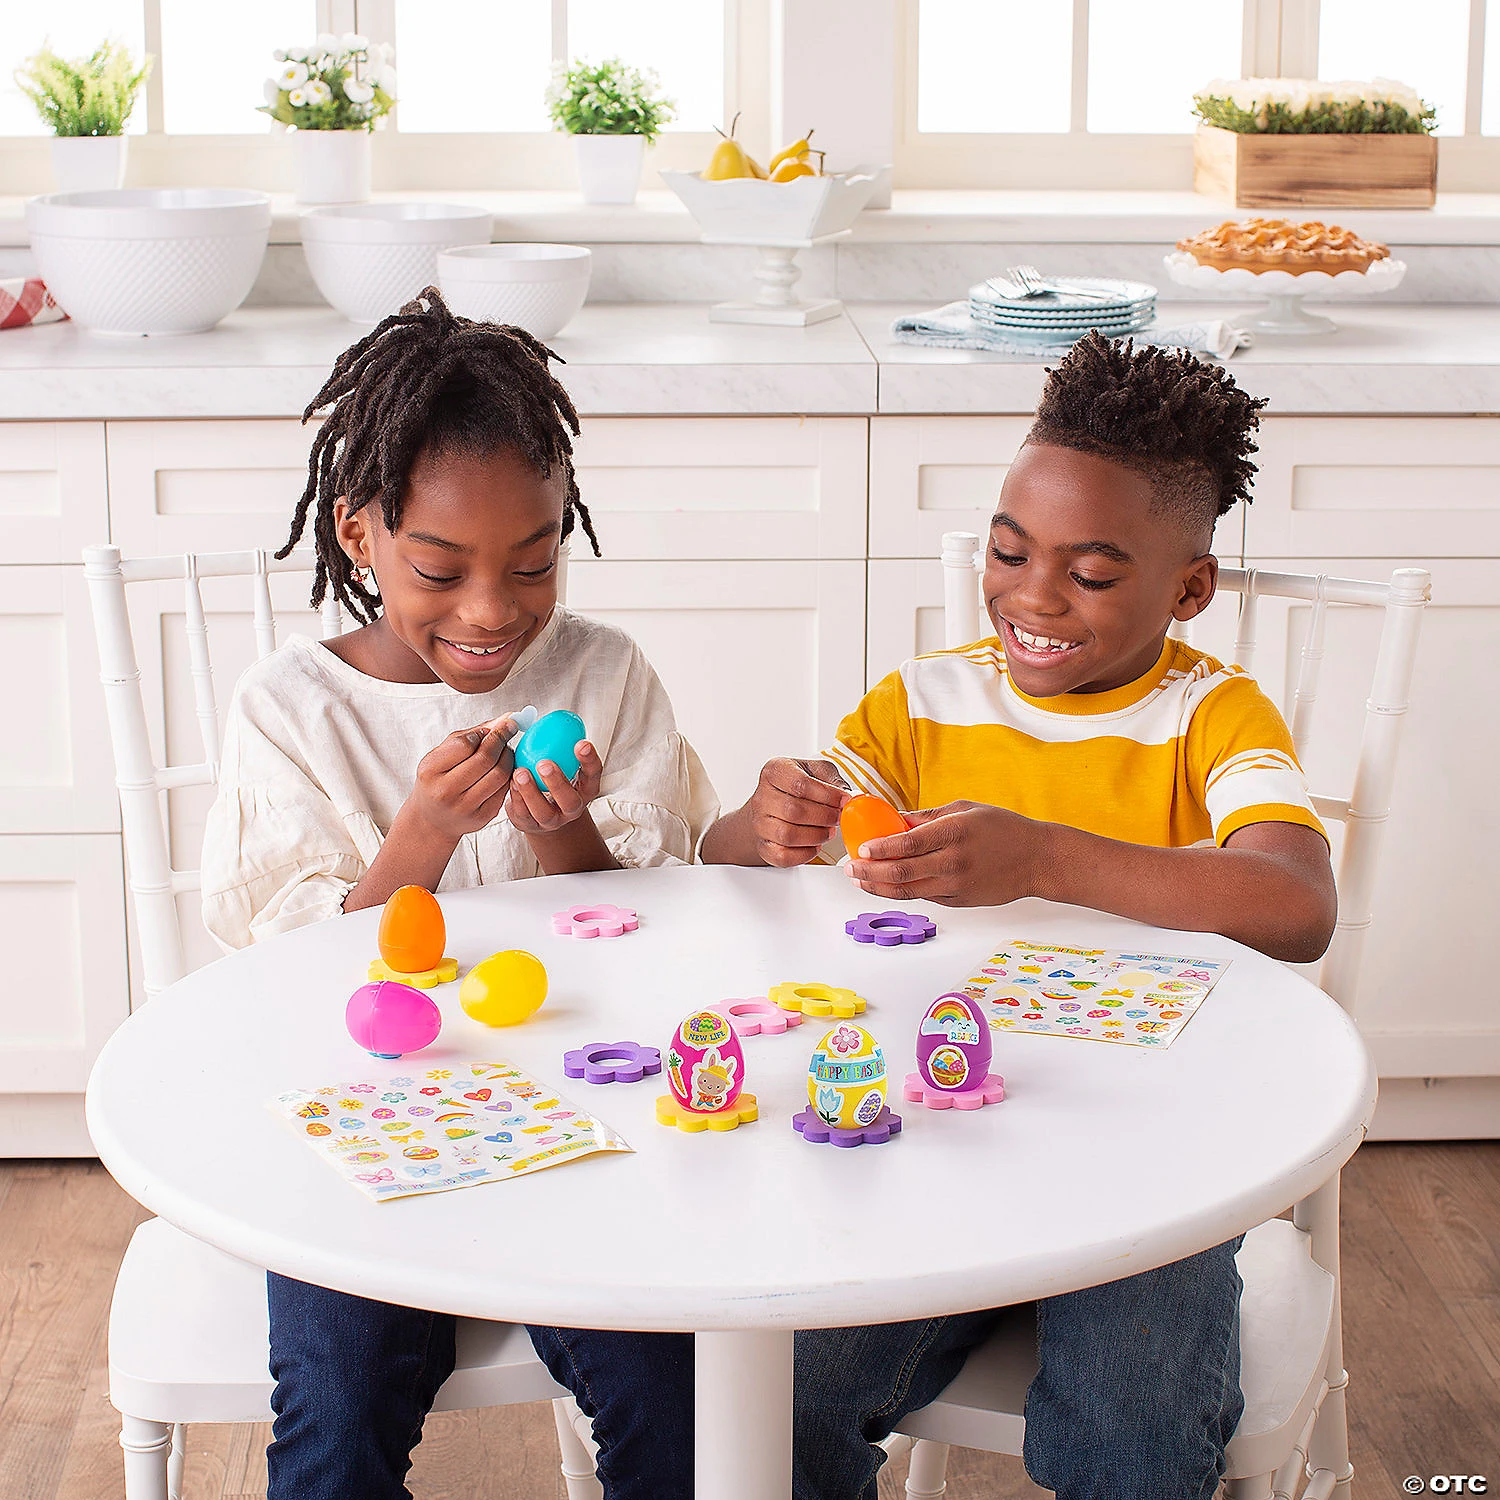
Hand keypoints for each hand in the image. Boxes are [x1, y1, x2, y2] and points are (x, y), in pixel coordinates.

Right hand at [406, 721, 515, 843]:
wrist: (432, 819)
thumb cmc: (437, 781)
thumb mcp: (442, 755)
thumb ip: (471, 735)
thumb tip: (504, 719)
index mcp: (430, 770)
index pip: (465, 744)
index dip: (488, 731)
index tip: (502, 723)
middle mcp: (445, 790)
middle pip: (485, 759)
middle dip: (502, 740)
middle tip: (509, 731)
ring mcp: (464, 806)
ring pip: (499, 775)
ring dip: (508, 757)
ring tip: (506, 750)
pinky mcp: (481, 817)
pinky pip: (504, 790)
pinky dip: (509, 775)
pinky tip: (505, 768)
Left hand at [506, 738, 604, 835]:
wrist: (541, 810)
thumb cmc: (552, 778)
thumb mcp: (561, 761)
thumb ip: (558, 744)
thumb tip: (543, 716)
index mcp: (585, 788)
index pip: (593, 774)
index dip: (589, 760)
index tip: (580, 742)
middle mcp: (572, 808)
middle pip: (570, 801)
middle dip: (558, 783)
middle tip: (544, 763)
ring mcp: (552, 820)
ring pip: (543, 812)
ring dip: (531, 791)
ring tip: (520, 772)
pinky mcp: (530, 825)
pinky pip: (523, 814)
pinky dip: (516, 797)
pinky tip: (510, 780)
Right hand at [742, 758, 850, 867]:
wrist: (772, 806)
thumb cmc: (797, 787)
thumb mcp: (816, 771)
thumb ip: (833, 780)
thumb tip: (851, 797)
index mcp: (774, 771)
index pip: (800, 784)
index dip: (827, 795)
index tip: (843, 800)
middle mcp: (762, 797)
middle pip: (793, 810)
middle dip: (823, 817)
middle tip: (837, 818)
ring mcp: (759, 823)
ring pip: (787, 835)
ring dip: (816, 836)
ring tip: (828, 831)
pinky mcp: (763, 846)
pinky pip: (783, 856)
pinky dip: (804, 854)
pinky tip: (815, 845)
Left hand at [847, 800, 1042, 905]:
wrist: (1037, 859)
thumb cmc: (1002, 828)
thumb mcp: (964, 809)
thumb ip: (926, 817)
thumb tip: (892, 820)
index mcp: (954, 833)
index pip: (907, 844)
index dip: (879, 848)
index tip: (860, 848)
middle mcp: (953, 862)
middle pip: (900, 872)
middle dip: (868, 871)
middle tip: (849, 869)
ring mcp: (956, 886)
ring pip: (906, 891)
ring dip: (877, 887)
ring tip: (859, 880)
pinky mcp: (958, 901)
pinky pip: (922, 896)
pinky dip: (899, 891)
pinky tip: (884, 884)